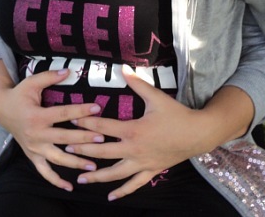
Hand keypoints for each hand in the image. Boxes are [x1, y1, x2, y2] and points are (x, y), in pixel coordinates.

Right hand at [0, 65, 105, 191]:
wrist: (3, 110)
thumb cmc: (20, 95)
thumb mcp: (31, 83)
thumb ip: (49, 76)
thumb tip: (68, 70)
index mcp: (36, 116)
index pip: (62, 113)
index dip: (80, 111)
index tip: (97, 108)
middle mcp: (35, 135)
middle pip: (63, 138)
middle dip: (84, 138)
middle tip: (102, 138)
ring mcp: (34, 148)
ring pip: (57, 158)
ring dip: (75, 163)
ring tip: (93, 165)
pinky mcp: (32, 156)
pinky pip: (44, 172)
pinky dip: (56, 181)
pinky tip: (70, 187)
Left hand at [68, 65, 249, 200]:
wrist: (198, 134)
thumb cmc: (177, 114)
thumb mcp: (156, 96)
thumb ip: (137, 83)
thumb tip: (123, 68)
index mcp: (133, 131)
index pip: (103, 128)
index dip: (86, 123)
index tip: (71, 120)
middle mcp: (134, 150)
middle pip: (103, 153)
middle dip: (83, 151)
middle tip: (66, 149)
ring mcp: (142, 163)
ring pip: (115, 173)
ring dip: (96, 177)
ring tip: (81, 179)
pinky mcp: (151, 170)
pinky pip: (134, 184)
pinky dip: (122, 191)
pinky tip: (110, 197)